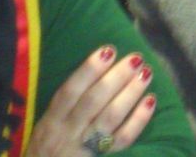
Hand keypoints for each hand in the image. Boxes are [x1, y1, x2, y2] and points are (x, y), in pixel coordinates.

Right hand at [28, 47, 156, 156]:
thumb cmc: (47, 152)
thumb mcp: (45, 129)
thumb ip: (63, 107)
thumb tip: (93, 68)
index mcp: (51, 122)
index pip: (69, 91)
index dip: (89, 69)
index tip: (108, 50)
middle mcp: (66, 133)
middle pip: (93, 101)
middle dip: (116, 77)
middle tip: (136, 58)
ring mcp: (84, 148)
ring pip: (110, 117)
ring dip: (131, 93)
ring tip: (146, 73)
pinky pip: (123, 139)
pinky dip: (139, 120)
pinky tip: (150, 101)